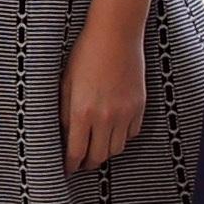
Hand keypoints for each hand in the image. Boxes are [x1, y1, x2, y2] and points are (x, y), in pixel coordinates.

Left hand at [61, 18, 146, 172]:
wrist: (115, 34)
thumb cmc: (85, 54)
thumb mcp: (66, 83)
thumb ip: (65, 113)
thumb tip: (65, 136)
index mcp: (82, 112)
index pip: (76, 152)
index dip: (71, 165)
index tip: (68, 169)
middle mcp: (105, 117)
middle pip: (99, 156)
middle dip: (88, 162)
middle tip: (82, 161)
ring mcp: (125, 112)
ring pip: (117, 148)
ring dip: (106, 151)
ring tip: (97, 146)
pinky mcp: (139, 106)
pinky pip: (132, 133)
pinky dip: (122, 136)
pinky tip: (113, 129)